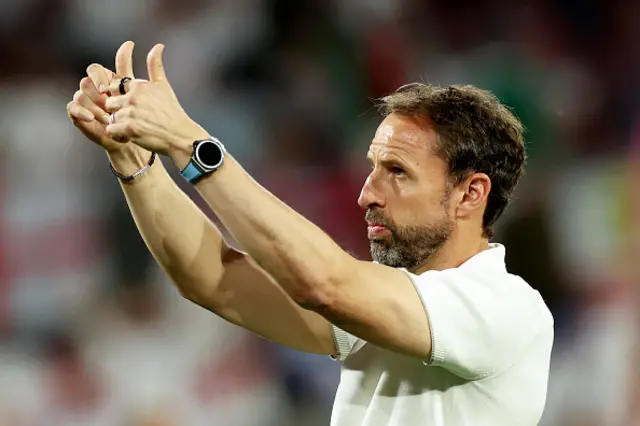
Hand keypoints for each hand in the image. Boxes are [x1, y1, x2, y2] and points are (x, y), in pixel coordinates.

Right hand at [66, 41, 149, 154]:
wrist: (135, 139)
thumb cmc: (141, 116)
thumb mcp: (145, 90)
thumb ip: (144, 67)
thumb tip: (147, 43)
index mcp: (107, 81)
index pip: (95, 69)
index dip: (99, 76)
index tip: (107, 88)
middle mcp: (94, 89)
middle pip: (87, 80)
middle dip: (96, 89)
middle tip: (106, 99)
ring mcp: (86, 101)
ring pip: (80, 93)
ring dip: (93, 103)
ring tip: (106, 115)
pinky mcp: (79, 115)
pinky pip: (72, 107)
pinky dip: (81, 111)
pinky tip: (93, 118)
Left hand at [104, 43, 207, 160]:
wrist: (180, 135)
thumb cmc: (172, 111)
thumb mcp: (163, 85)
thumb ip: (155, 65)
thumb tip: (158, 45)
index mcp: (138, 86)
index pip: (115, 86)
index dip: (120, 96)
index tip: (131, 105)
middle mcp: (133, 98)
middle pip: (110, 103)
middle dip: (118, 111)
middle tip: (134, 119)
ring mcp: (131, 114)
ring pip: (111, 118)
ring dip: (120, 125)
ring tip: (135, 128)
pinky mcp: (130, 129)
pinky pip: (112, 131)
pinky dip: (119, 135)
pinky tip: (131, 136)